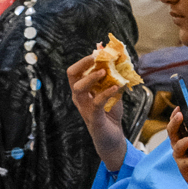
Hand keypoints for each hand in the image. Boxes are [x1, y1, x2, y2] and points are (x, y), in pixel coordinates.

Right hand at [67, 54, 128, 171]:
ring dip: (91, 77)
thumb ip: (112, 77)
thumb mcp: (112, 92)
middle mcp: (79, 97)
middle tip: (97, 57)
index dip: (84, 60)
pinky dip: (105, 93)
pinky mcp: (93, 118)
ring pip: (78, 88)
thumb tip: (115, 58)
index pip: (75, 70)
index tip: (98, 51)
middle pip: (72, 75)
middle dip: (84, 64)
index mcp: (82, 89)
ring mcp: (84, 107)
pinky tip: (115, 87)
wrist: (113, 137)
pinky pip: (96, 103)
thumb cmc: (110, 113)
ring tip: (104, 72)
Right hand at [169, 111, 187, 188]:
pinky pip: (185, 163)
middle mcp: (179, 145)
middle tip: (180, 115)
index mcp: (185, 137)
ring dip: (186, 141)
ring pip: (177, 146)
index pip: (177, 124)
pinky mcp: (183, 167)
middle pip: (172, 131)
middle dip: (175, 122)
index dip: (176, 115)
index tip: (179, 107)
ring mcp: (180, 156)